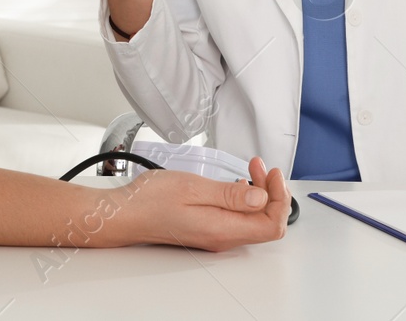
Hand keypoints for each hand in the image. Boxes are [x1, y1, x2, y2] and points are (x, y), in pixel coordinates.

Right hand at [112, 156, 289, 251]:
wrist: (126, 214)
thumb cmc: (151, 200)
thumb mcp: (193, 188)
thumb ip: (230, 195)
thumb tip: (261, 197)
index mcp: (222, 229)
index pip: (272, 224)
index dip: (280, 198)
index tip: (272, 174)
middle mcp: (223, 238)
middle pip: (266, 222)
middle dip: (272, 192)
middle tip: (261, 166)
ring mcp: (216, 236)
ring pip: (254, 219)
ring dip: (259, 192)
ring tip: (251, 169)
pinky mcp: (209, 230)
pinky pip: (238, 218)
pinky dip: (245, 198)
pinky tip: (237, 183)